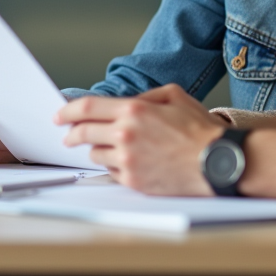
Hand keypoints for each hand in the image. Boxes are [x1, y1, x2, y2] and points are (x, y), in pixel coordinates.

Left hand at [56, 84, 222, 195]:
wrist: (216, 161)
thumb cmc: (199, 129)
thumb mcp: (174, 95)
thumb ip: (145, 95)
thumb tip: (127, 102)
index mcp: (134, 110)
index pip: (87, 108)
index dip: (68, 111)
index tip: (59, 115)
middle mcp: (125, 135)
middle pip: (84, 133)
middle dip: (72, 134)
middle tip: (68, 136)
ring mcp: (128, 161)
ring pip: (95, 155)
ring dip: (96, 149)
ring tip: (107, 147)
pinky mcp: (133, 181)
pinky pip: (112, 172)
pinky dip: (114, 166)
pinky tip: (127, 161)